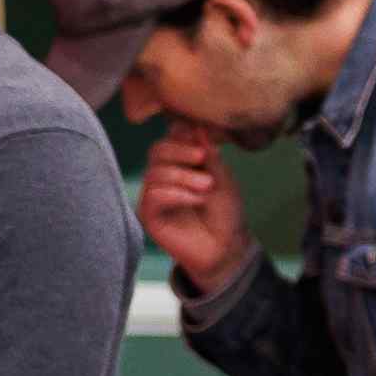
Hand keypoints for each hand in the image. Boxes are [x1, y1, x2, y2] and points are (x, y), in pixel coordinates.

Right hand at [136, 128, 251, 291]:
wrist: (226, 248)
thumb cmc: (225, 214)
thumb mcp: (223, 180)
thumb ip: (209, 156)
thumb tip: (197, 127)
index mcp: (181, 164)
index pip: (170, 138)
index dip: (182, 133)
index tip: (201, 135)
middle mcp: (163, 176)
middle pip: (157, 150)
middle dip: (180, 150)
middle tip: (202, 158)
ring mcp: (154, 195)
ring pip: (155, 172)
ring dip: (184, 176)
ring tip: (207, 187)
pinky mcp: (149, 215)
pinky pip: (154, 195)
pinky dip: (177, 193)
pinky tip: (196, 200)